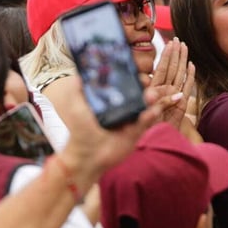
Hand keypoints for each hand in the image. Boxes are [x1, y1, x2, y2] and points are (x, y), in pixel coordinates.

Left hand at [57, 76, 171, 188]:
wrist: (87, 157)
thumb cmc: (80, 133)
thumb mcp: (76, 108)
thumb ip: (77, 90)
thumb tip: (78, 74)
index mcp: (109, 100)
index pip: (124, 83)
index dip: (131, 76)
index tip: (134, 70)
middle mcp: (121, 108)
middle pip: (138, 92)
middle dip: (144, 86)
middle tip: (145, 82)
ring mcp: (130, 120)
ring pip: (145, 106)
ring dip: (150, 99)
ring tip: (151, 95)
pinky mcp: (136, 133)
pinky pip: (145, 122)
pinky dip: (149, 116)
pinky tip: (150, 111)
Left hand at [150, 38, 195, 129]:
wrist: (155, 138)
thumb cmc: (145, 123)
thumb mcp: (141, 106)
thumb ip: (144, 92)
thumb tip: (142, 77)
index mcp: (155, 88)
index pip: (162, 68)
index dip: (166, 55)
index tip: (169, 43)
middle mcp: (166, 90)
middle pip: (172, 68)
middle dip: (175, 54)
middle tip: (178, 40)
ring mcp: (174, 96)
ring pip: (180, 74)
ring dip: (183, 60)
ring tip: (185, 47)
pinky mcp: (182, 104)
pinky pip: (187, 88)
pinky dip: (190, 76)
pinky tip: (192, 65)